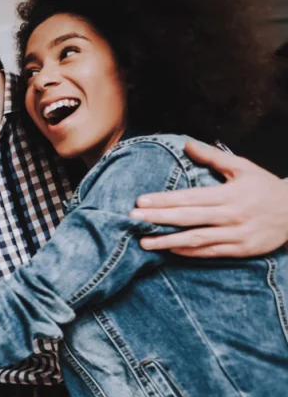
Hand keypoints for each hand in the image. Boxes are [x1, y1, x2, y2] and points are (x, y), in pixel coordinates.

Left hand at [132, 141, 287, 256]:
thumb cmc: (265, 187)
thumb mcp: (243, 167)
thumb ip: (213, 157)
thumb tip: (186, 144)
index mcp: (229, 194)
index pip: (189, 197)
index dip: (164, 200)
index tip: (141, 202)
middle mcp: (231, 214)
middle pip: (188, 218)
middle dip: (158, 219)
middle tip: (132, 221)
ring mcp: (236, 234)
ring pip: (196, 239)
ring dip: (168, 241)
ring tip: (144, 243)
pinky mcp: (241, 249)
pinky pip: (210, 252)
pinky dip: (189, 252)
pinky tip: (170, 250)